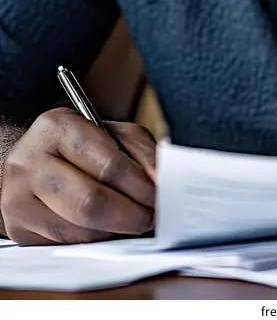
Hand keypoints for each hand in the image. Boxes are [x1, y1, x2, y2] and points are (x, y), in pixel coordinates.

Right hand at [1, 107, 155, 244]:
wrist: (29, 160)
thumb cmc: (76, 145)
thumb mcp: (110, 132)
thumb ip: (139, 151)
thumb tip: (160, 183)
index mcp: (56, 128)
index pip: (106, 163)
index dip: (138, 185)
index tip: (158, 196)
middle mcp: (30, 163)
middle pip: (89, 203)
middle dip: (129, 216)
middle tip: (151, 217)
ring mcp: (18, 200)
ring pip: (79, 230)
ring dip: (114, 232)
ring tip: (132, 222)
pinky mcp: (19, 230)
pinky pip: (67, 245)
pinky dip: (94, 240)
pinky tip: (107, 228)